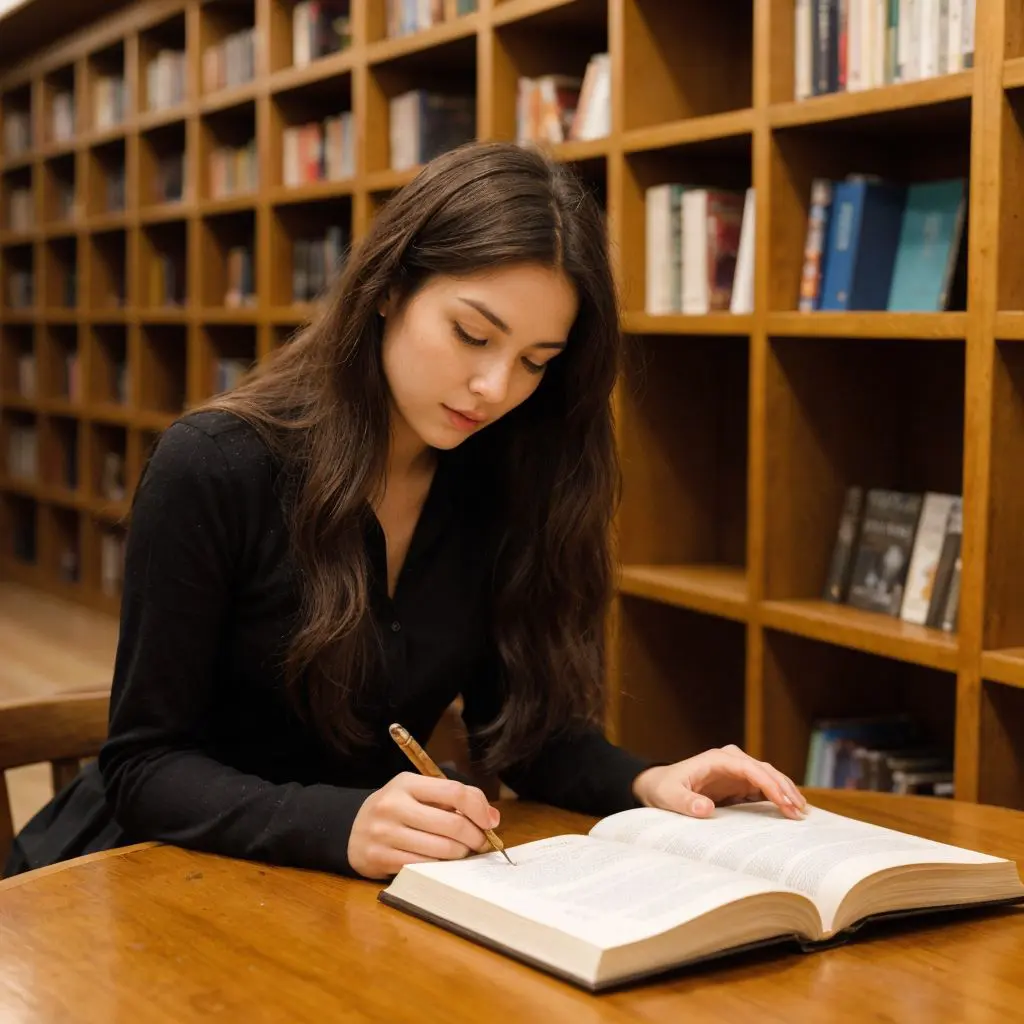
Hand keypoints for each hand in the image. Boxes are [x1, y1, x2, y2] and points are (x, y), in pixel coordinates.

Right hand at [348, 771, 500, 878]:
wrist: (353, 829)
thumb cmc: (397, 809)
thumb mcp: (419, 793)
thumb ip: (455, 799)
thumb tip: (492, 818)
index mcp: (407, 783)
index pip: (454, 792)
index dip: (478, 808)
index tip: (489, 822)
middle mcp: (394, 805)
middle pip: (452, 825)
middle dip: (475, 837)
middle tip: (481, 843)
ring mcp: (385, 833)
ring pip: (441, 850)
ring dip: (460, 854)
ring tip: (463, 852)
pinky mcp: (381, 858)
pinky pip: (425, 866)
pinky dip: (441, 866)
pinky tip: (444, 862)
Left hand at [631, 745, 806, 820]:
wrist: (657, 785)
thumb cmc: (663, 789)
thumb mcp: (669, 797)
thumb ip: (686, 803)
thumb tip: (705, 809)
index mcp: (717, 759)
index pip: (750, 768)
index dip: (769, 784)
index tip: (784, 802)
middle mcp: (730, 760)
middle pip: (765, 770)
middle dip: (784, 789)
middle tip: (799, 812)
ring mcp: (736, 770)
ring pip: (768, 777)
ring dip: (785, 792)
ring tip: (801, 812)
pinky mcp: (738, 782)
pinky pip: (763, 787)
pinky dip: (778, 797)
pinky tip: (790, 809)